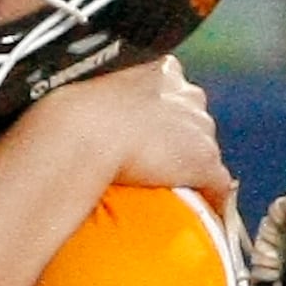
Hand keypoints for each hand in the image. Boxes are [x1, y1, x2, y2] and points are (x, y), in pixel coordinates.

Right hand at [18, 56, 226, 195]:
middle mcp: (187, 94)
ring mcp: (199, 130)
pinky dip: (212, 200)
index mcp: (160, 71)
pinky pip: (217, 186)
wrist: (82, 132)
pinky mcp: (205, 163)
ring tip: (164, 188)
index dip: (157, 110)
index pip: (172, 89)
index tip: (141, 127)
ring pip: (204, 149)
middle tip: (148, 159)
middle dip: (177, 136)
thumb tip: (70, 109)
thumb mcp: (81, 86)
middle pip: (192, 118)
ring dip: (189, 165)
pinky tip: (201, 215)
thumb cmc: (69, 110)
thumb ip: (94, 93)